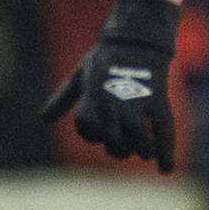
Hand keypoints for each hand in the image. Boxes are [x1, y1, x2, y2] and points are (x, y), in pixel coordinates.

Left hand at [42, 0, 181, 169]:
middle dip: (116, 148)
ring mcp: (137, 101)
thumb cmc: (104, 60)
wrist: (135, 39)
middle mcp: (114, 101)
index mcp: (93, 96)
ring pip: (136, 139)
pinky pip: (164, 131)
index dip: (90, 133)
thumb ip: (63, 99)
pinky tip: (165, 170)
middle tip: (121, 146)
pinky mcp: (159, 101)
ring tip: (141, 153)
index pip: (87, 127)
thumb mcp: (79, 77)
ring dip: (138, 151)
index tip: (96, 132)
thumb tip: (42, 118)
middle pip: (112, 140)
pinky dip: (166, 153)